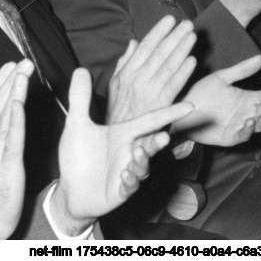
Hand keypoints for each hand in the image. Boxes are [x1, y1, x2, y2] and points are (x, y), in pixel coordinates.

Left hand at [54, 68, 194, 234]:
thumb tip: (81, 69)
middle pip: (149, 145)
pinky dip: (130, 181)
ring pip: (142, 167)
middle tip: (164, 136)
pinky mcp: (120, 191)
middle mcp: (128, 152)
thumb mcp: (77, 124)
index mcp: (123, 134)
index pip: (149, 121)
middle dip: (157, 141)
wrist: (71, 190)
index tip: (190, 104)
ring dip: (142, 162)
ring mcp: (127, 172)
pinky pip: (129, 187)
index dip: (168, 113)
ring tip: (137, 155)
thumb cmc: (78, 156)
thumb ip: (80, 97)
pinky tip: (124, 176)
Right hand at [106, 15, 196, 124]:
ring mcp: (152, 92)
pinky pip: (175, 85)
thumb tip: (133, 42)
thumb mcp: (115, 85)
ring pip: (170, 66)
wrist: (121, 138)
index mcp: (128, 72)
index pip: (146, 46)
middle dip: (175, 36)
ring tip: (192, 36)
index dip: (159, 31)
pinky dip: (184, 72)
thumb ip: (124, 62)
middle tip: (187, 24)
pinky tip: (193, 61)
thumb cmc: (118, 111)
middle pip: (160, 53)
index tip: (169, 19)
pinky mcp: (163, 105)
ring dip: (183, 49)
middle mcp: (139, 80)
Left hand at [174, 55, 260, 146]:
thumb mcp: (222, 78)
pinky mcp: (231, 137)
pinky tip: (250, 121)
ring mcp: (240, 125)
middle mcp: (247, 112)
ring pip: (260, 124)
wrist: (182, 110)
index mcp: (247, 98)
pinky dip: (248, 130)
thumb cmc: (201, 94)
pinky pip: (243, 134)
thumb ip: (241, 70)